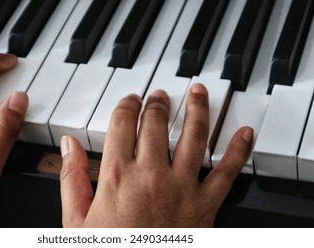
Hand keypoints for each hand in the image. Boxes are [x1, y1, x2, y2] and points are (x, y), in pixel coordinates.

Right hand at [60, 84, 252, 226]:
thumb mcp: (77, 220)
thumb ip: (71, 178)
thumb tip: (68, 145)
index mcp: (117, 176)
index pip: (122, 123)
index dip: (127, 104)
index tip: (131, 100)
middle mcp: (150, 175)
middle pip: (156, 122)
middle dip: (157, 102)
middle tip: (160, 95)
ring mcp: (181, 188)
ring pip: (193, 136)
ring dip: (197, 109)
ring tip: (197, 92)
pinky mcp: (205, 206)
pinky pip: (227, 173)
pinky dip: (238, 150)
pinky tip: (244, 133)